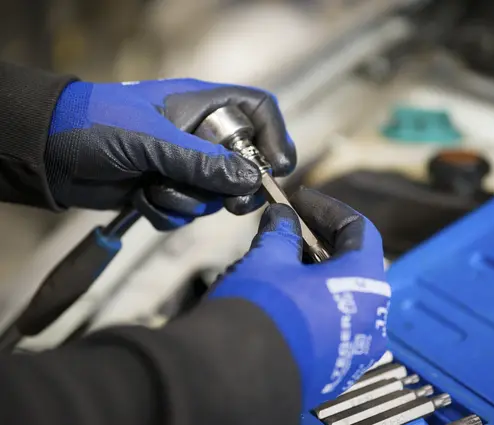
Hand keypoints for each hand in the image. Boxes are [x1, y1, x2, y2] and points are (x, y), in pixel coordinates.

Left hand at [46, 79, 295, 228]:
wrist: (49, 152)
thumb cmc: (97, 124)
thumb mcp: (152, 138)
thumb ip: (202, 160)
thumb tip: (250, 180)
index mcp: (203, 106)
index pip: (257, 111)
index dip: (275, 135)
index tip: (278, 167)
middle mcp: (199, 135)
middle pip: (243, 162)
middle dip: (233, 187)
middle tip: (231, 204)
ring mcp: (183, 164)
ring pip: (213, 194)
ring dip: (186, 200)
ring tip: (153, 188)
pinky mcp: (166, 189)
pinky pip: (186, 211)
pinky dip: (167, 211)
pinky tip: (141, 198)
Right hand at [209, 188, 390, 408]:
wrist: (237, 379)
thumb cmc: (261, 308)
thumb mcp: (269, 258)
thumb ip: (281, 231)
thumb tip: (283, 217)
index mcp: (365, 285)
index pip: (360, 230)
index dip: (328, 208)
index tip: (300, 198)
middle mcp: (372, 319)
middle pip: (354, 265)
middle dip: (321, 241)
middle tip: (291, 226)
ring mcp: (356, 350)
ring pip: (343, 298)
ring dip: (317, 274)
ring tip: (283, 260)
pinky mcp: (335, 371)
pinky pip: (333, 326)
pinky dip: (314, 304)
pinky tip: (285, 298)